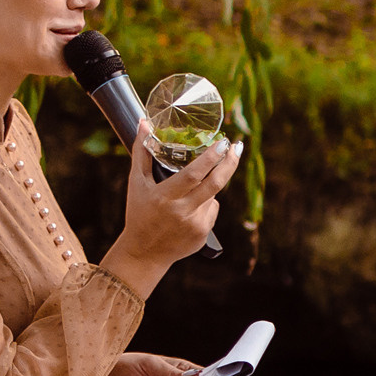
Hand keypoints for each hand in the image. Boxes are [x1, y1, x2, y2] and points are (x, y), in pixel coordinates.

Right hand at [102, 122, 239, 299]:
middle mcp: (182, 211)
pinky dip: (204, 205)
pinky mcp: (204, 235)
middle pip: (215, 184)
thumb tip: (144, 123)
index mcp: (165, 197)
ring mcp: (196, 225)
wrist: (144, 252)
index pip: (194, 174)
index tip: (223, 142)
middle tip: (237, 146)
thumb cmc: (139, 213)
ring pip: (213, 196)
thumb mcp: (137, 183)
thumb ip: (141, 153)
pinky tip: (187, 212)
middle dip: (230, 163)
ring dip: (207, 187)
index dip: (211, 158)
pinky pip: (211, 211)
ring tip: (187, 194)